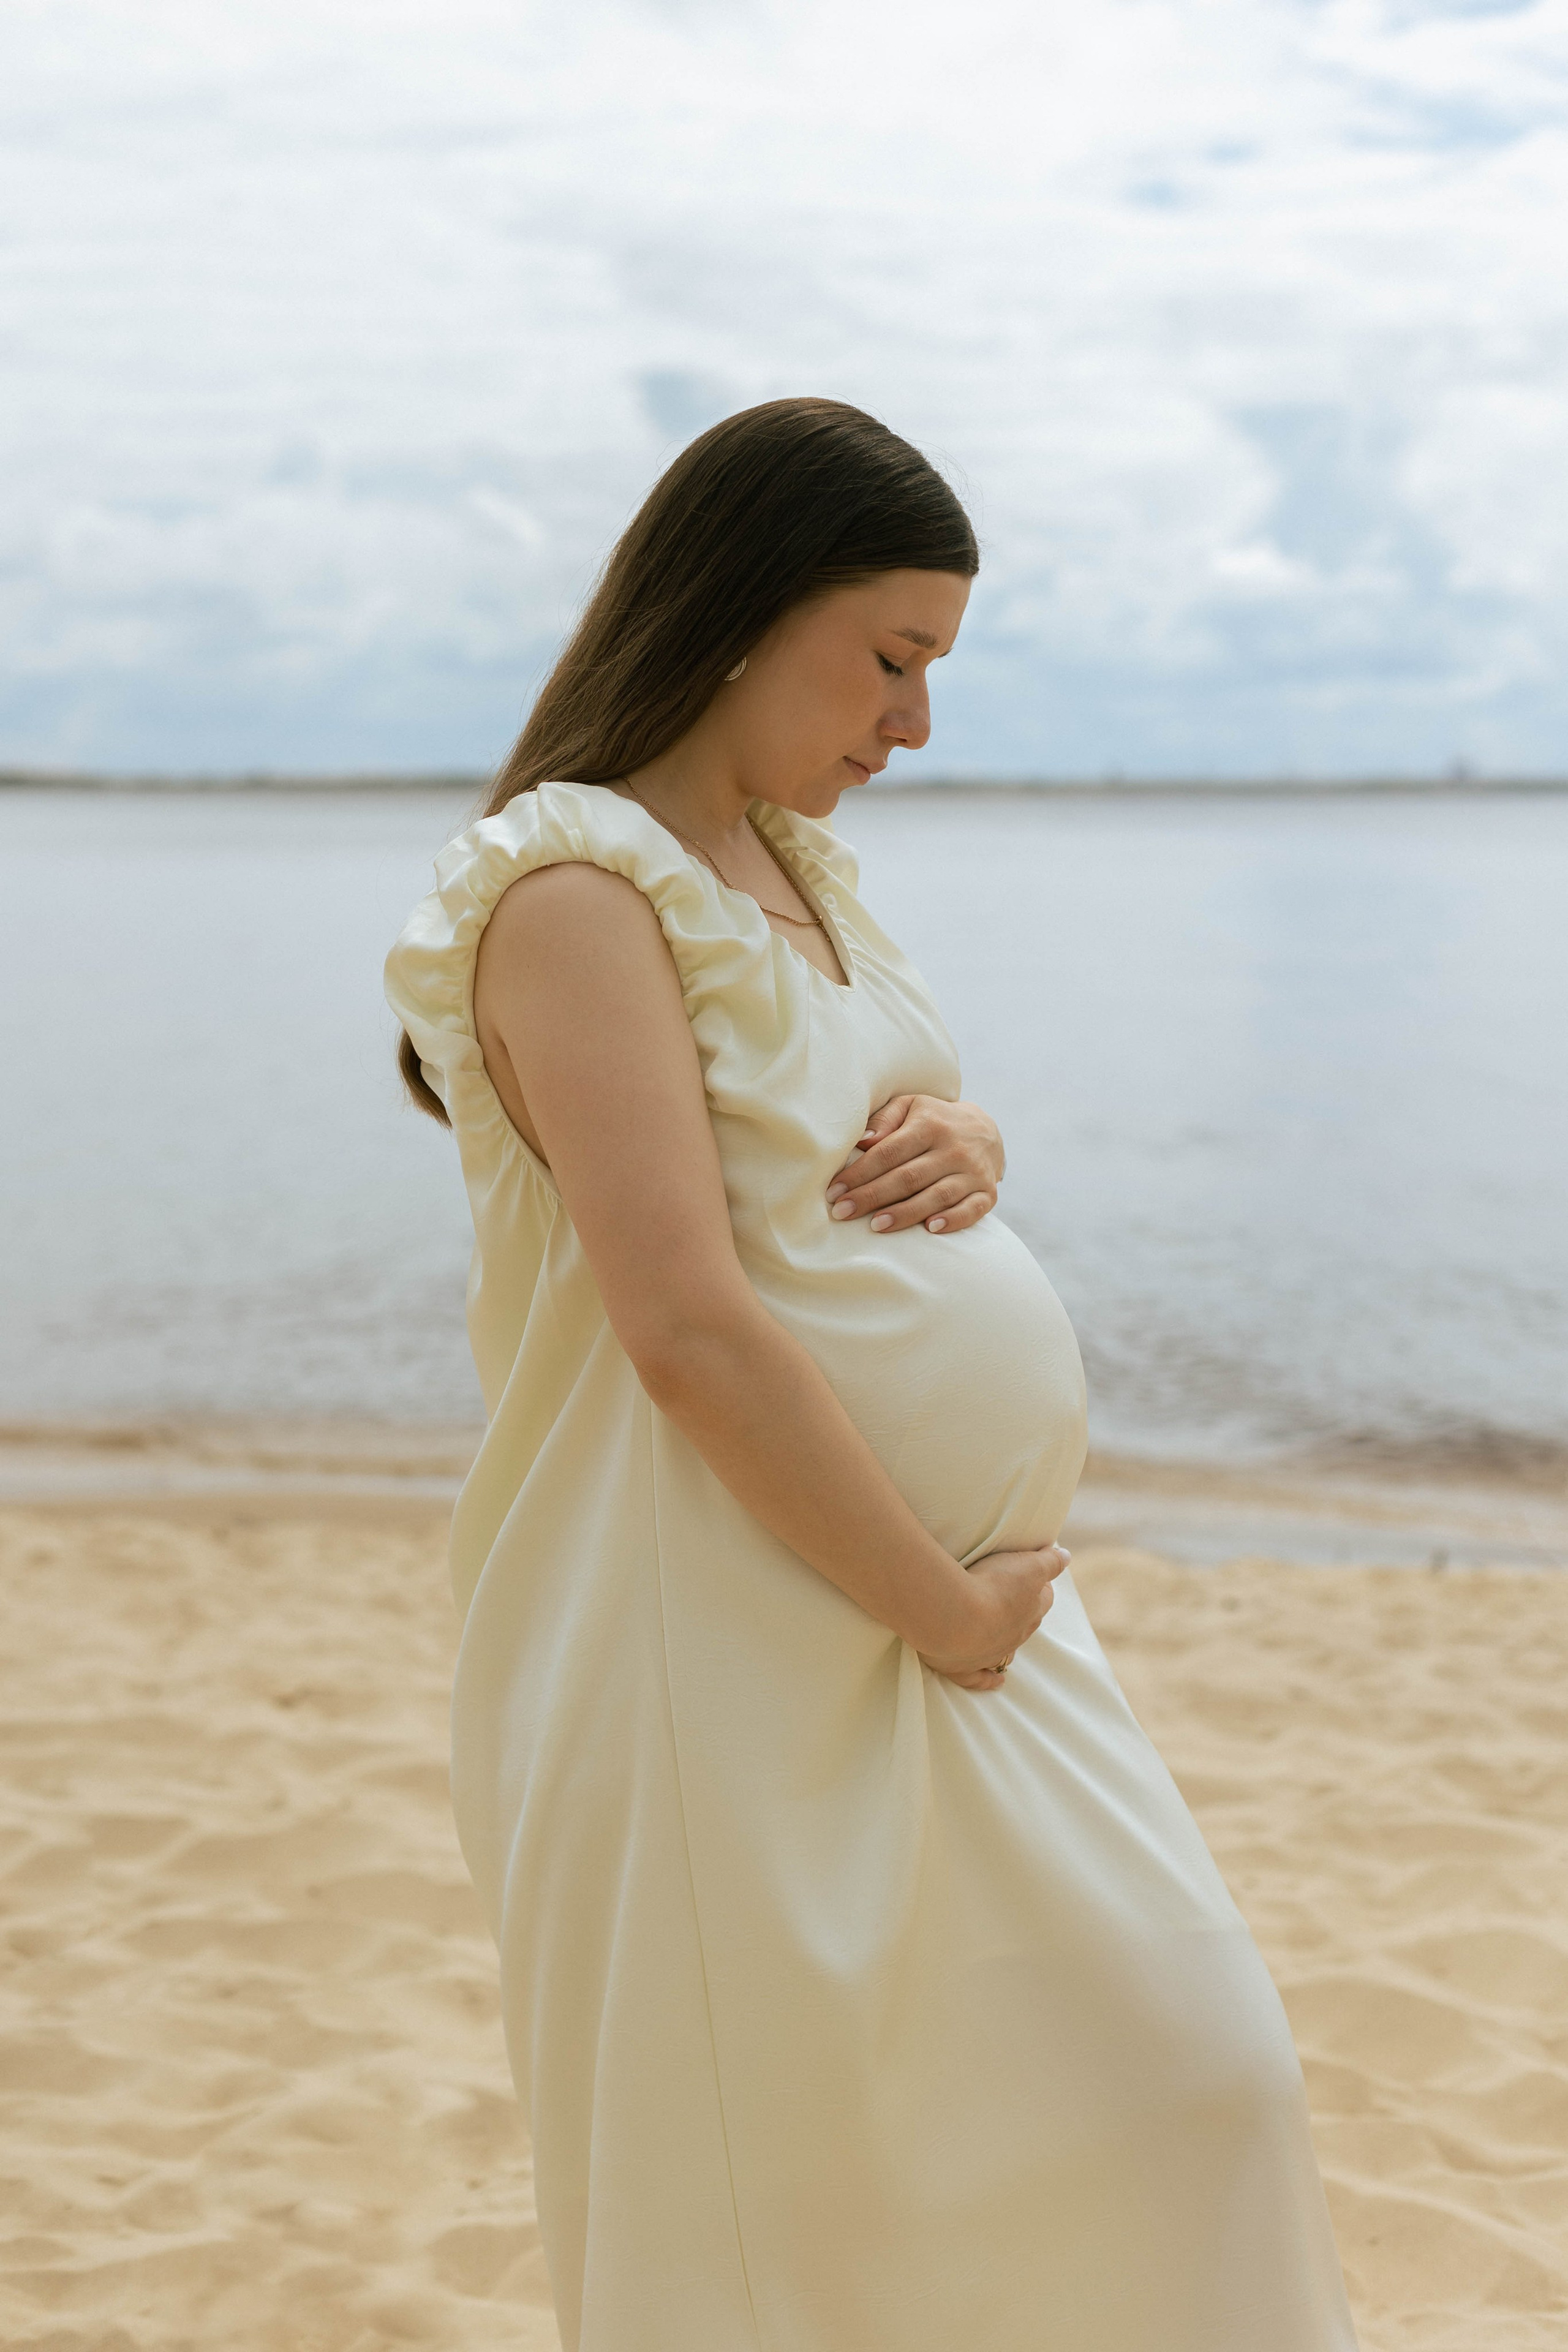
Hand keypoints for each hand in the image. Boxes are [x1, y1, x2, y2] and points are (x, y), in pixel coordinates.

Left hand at [826, 1095, 1005, 1235]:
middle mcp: (954, 1148)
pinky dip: (952, 1220)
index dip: (860, 1173)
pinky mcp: (988, 1193)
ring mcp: (973, 1172)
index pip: (889, 1152)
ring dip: (905, 1213)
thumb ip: (884, 1119)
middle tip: (843, 1213)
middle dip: (872, 1196)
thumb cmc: (934, 1120)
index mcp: (930, 1125)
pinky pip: (972, 1210)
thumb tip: (862, 1142)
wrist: (986, 1130)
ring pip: (937, 1196)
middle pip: (908, 1177)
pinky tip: (930, 1229)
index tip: (835, 1191)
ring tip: (876, 1226)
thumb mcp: (910, 1106)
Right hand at [919, 1543, 1070, 1690]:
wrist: (956, 1617)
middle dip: (1022, 1611)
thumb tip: (1066, 1557)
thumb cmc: (992, 1586)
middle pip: (1026, 1624)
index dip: (1041, 1587)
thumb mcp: (1027, 1565)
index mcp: (1030, 1612)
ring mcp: (991, 1654)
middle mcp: (1015, 1636)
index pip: (1044, 1599)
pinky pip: (980, 1679)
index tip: (1034, 1576)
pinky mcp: (965, 1668)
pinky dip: (989, 1680)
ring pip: (1007, 1652)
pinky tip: (997, 1681)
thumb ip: (1048, 1561)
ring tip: (1002, 1632)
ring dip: (1007, 1643)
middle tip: (1011, 1595)